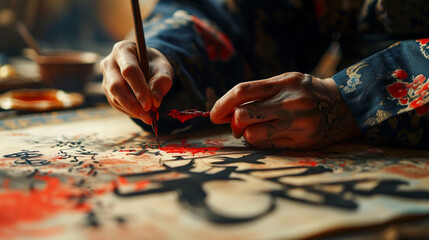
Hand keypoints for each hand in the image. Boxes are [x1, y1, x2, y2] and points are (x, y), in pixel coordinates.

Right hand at [100, 40, 173, 123]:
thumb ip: (163, 81)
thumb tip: (155, 100)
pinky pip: (115, 103)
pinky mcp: (107, 89)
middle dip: (132, 103)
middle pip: (116, 86)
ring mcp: (106, 77)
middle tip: (148, 116)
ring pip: (114, 97)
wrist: (146, 65)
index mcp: (123, 50)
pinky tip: (141, 113)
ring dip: (131, 110)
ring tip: (148, 117)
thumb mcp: (164, 68)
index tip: (149, 104)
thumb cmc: (154, 64)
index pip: (129, 70)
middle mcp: (109, 62)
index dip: (139, 89)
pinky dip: (128, 111)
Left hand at [210, 72, 360, 149]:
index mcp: (284, 82)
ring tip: (253, 131)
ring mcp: (297, 124)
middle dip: (232, 123)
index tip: (214, 114)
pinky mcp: (302, 142)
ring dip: (245, 135)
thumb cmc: (307, 92)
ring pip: (252, 135)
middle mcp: (290, 102)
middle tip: (235, 125)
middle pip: (243, 115)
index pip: (242, 91)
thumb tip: (227, 111)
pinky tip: (267, 137)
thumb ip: (261, 92)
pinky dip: (259, 143)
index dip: (222, 104)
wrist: (346, 106)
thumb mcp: (288, 81)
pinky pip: (267, 146)